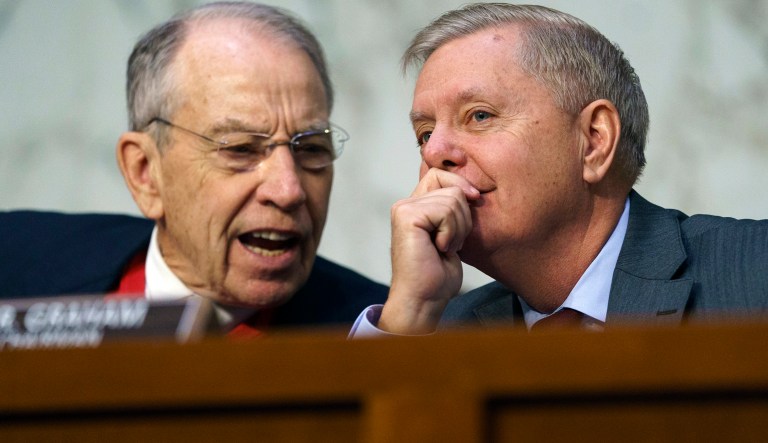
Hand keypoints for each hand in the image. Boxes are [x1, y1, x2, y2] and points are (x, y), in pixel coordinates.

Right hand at [379, 168, 479, 333]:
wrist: (424, 299)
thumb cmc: (438, 274)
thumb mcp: (451, 233)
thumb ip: (452, 209)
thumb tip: (472, 190)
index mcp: (414, 205)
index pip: (441, 174)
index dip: (461, 184)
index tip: (475, 200)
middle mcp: (405, 204)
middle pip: (451, 186)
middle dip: (463, 216)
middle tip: (451, 242)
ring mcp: (404, 209)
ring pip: (452, 199)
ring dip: (458, 228)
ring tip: (445, 247)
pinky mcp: (406, 217)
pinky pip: (446, 211)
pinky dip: (451, 233)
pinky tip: (440, 248)